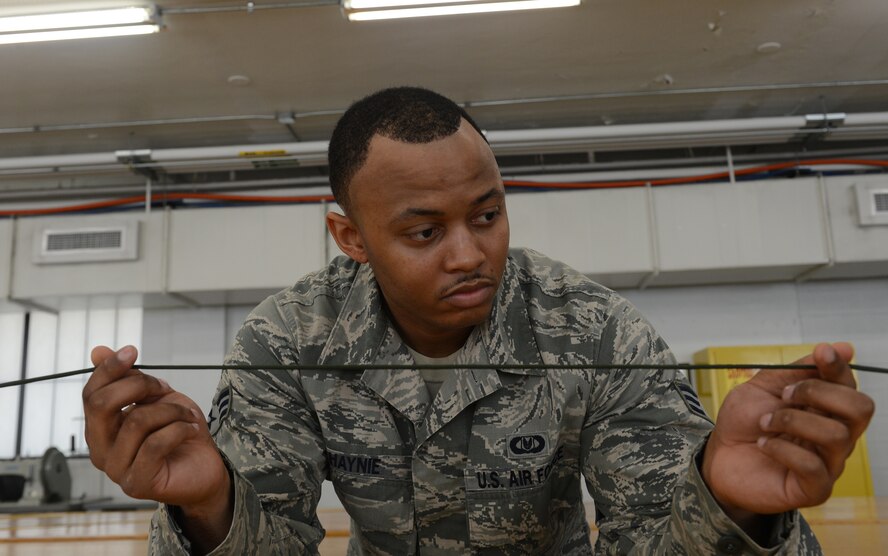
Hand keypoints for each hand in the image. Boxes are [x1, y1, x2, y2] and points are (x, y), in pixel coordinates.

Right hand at [83, 345, 230, 524]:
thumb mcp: (157, 397)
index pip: (91, 394)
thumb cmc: (179, 431)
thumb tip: (97, 351)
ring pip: (136, 421)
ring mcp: (117, 470)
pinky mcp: (138, 483)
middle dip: (137, 385)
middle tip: (164, 388)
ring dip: (170, 410)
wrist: (207, 466)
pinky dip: (179, 429)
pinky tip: (191, 429)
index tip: (132, 351)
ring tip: (187, 414)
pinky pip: (155, 444)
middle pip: (101, 405)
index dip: (110, 369)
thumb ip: (129, 378)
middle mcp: (100, 450)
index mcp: (100, 429)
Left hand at [702, 342, 873, 519]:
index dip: (838, 367)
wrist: (718, 456)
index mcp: (826, 408)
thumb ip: (798, 368)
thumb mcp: (764, 386)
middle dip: (819, 392)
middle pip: (860, 409)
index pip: (850, 386)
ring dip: (793, 421)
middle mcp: (835, 435)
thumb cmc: (744, 422)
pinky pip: (814, 467)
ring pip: (837, 435)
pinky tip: (764, 444)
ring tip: (765, 423)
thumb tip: (843, 347)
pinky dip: (783, 449)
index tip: (821, 352)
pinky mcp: (814, 489)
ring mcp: (828, 463)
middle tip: (784, 394)